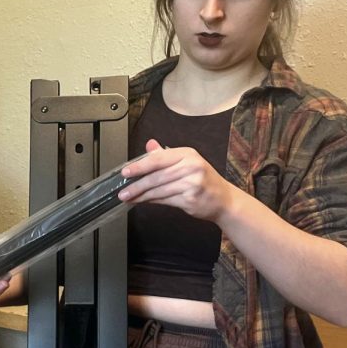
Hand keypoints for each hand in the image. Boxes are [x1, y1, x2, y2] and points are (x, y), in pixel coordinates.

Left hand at [118, 139, 235, 221]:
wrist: (223, 199)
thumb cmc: (203, 180)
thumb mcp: (187, 161)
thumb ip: (166, 155)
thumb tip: (149, 145)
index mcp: (187, 154)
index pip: (158, 159)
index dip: (140, 166)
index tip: (126, 172)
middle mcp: (191, 167)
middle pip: (157, 176)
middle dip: (137, 185)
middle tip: (123, 191)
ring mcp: (192, 184)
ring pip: (159, 190)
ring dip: (141, 195)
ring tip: (129, 198)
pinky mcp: (191, 200)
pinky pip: (165, 200)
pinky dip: (152, 201)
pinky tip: (143, 201)